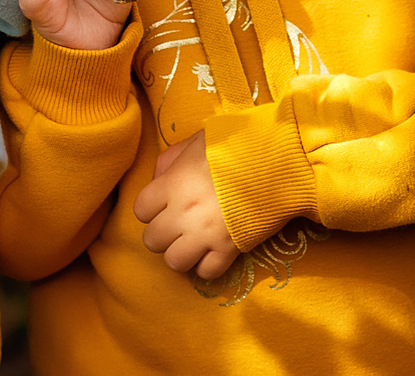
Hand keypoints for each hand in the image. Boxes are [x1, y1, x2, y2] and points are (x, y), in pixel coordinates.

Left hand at [132, 130, 237, 280]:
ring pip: (174, 262)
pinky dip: (207, 266)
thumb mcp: (194, 142)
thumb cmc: (232, 147)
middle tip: (177, 225)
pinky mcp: (228, 249)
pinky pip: (206, 272)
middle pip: (152, 240)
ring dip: (180, 254)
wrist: (274, 160)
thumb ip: (170, 160)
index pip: (140, 210)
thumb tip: (158, 179)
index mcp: (172, 185)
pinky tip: (212, 252)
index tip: (163, 205)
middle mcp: (183, 213)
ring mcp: (204, 234)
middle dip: (162, 234)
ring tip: (192, 243)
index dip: (150, 209)